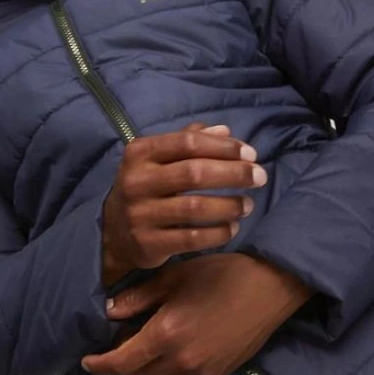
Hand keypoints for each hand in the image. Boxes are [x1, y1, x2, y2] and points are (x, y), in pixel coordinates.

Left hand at [82, 253, 314, 374]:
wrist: (270, 288)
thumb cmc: (222, 274)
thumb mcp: (174, 278)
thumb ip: (138, 298)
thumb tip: (109, 312)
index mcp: (166, 335)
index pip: (121, 363)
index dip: (100, 365)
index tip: (87, 360)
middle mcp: (181, 361)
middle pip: (138, 372)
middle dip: (122, 360)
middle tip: (120, 337)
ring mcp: (201, 372)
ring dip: (145, 363)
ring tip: (146, 337)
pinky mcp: (217, 374)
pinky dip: (168, 365)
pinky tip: (174, 343)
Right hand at [101, 123, 267, 287]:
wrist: (113, 233)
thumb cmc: (147, 187)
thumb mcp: (158, 159)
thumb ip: (188, 141)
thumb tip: (225, 130)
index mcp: (140, 153)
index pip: (188, 143)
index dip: (223, 147)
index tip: (251, 154)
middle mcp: (136, 181)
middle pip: (194, 173)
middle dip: (234, 174)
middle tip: (260, 177)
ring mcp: (140, 214)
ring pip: (195, 207)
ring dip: (229, 205)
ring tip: (248, 204)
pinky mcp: (148, 243)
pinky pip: (192, 238)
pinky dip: (218, 233)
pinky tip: (232, 227)